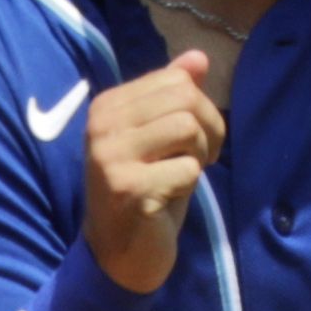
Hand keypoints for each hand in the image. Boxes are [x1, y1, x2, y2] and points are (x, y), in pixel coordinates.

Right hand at [84, 52, 225, 293]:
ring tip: (181, 177)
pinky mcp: (128, 187)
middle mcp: (102, 124)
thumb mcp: (161, 138)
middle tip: (199, 160)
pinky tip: (168, 198)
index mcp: (108, 105)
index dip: (201, 109)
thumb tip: (198, 58)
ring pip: (188, 127)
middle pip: (185, 99)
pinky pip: (187, 168)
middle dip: (209, 130)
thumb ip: (174, 96)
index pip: (175, 80)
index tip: (193, 141)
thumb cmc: (146, 191)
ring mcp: (111, 156)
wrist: (120, 252)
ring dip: (199, 157)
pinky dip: (189, 184)